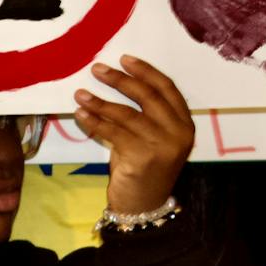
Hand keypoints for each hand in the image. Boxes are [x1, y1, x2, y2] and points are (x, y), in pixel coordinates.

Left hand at [75, 55, 193, 215]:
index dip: (145, 70)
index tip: (124, 59)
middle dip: (120, 79)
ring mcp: (162, 145)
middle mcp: (178, 133)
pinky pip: (112, 132)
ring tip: (80, 93)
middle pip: (147, 96)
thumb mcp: (153, 137)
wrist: (144, 207)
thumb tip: (116, 79)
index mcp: (184, 124)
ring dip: (100, 101)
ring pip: (126, 113)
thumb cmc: (145, 168)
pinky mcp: (142, 158)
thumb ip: (144, 113)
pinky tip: (81, 113)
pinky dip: (94, 121)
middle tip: (97, 69)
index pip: (166, 87)